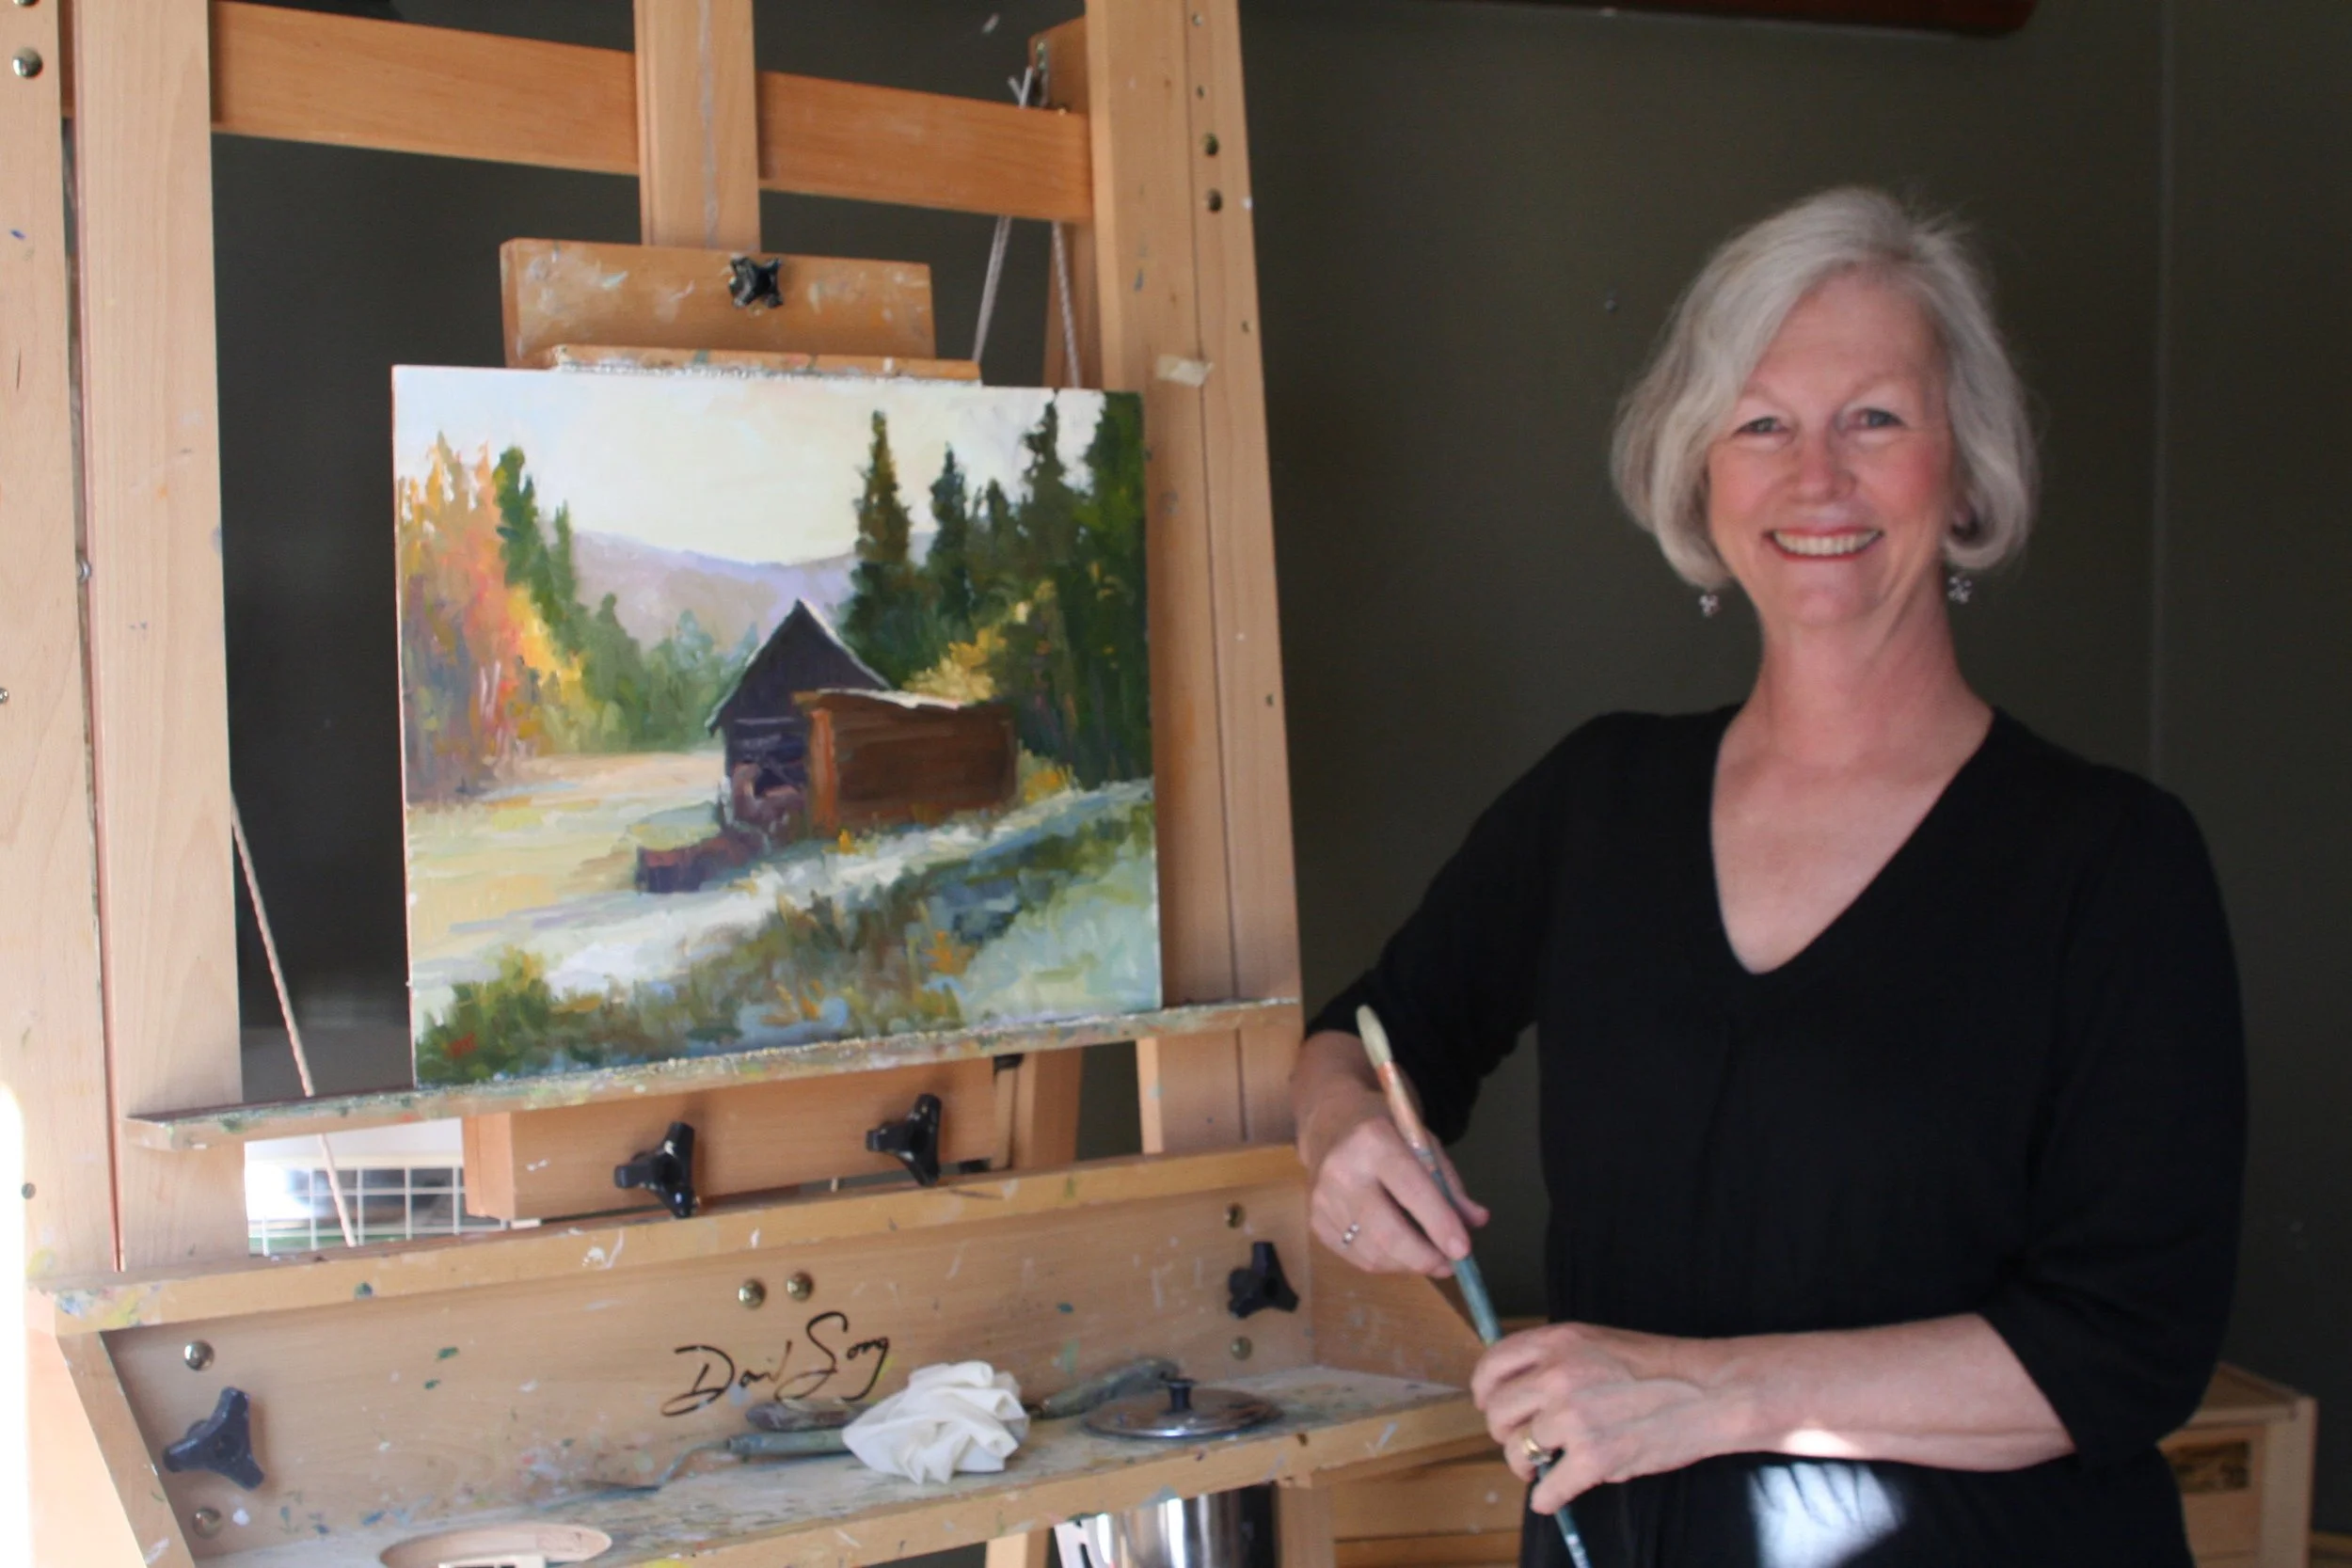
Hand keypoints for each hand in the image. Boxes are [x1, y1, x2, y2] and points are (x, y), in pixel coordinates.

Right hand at [1301, 1080, 1488, 1277]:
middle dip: (1424, 1258)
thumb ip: (1448, 1183)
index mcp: (1373, 1141)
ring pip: (1373, 1254)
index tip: (1463, 1250)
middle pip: (1387, 1233)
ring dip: (1408, 1264)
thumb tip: (1476, 1221)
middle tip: (1450, 1265)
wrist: (1329, 1124)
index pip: (1411, 1190)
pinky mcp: (1315, 1222)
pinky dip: (1386, 1262)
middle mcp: (1341, 1171)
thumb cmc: (1383, 1129)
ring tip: (1430, 1258)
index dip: (1439, 1224)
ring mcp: (1323, 1200)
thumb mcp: (1422, 1140)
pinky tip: (1400, 1251)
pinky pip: (1357, 1258)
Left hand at [1473, 1322, 1727, 1513]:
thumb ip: (1556, 1362)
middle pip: (1498, 1412)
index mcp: (1557, 1342)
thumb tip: (1520, 1394)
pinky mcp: (1595, 1457)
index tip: (1490, 1406)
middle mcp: (1558, 1376)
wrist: (1710, 1391)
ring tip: (1544, 1467)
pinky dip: (1548, 1497)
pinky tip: (1554, 1495)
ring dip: (1526, 1466)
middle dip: (1504, 1433)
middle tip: (1522, 1445)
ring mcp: (1574, 1417)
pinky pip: (1549, 1488)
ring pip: (1518, 1450)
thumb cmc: (1659, 1368)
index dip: (1485, 1392)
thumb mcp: (1597, 1343)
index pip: (1492, 1365)